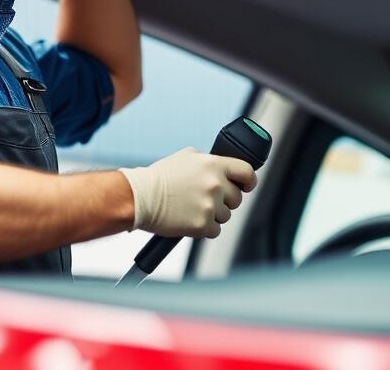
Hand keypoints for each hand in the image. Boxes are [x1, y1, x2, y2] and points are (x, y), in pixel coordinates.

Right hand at [118, 147, 257, 237]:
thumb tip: (222, 167)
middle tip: (205, 200)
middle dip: (225, 201)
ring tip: (192, 209)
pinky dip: (205, 229)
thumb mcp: (185, 157)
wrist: (140, 197)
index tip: (246, 186)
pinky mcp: (202, 225)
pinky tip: (190, 220)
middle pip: (237, 198)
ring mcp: (210, 205)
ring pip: (226, 216)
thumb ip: (208, 161)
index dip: (249, 181)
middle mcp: (215, 184)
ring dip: (213, 215)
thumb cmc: (159, 178)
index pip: (247, 172)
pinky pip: (215, 231)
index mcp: (214, 164)